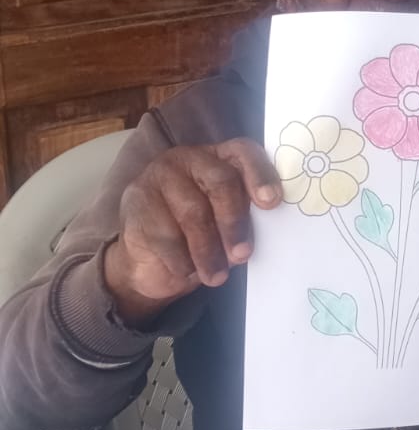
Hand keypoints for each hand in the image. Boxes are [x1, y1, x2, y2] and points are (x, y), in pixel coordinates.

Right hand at [103, 139, 281, 325]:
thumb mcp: (226, 227)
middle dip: (234, 222)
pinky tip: (185, 270)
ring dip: (208, 252)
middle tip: (242, 255)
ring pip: (193, 213)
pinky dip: (181, 260)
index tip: (271, 202)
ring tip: (216, 277)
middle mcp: (188, 159)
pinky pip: (165, 235)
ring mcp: (158, 177)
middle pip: (220, 182)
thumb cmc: (198, 239)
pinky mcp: (136, 202)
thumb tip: (259, 236)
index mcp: (218, 158)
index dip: (260, 174)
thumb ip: (243, 219)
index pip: (243, 152)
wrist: (149, 262)